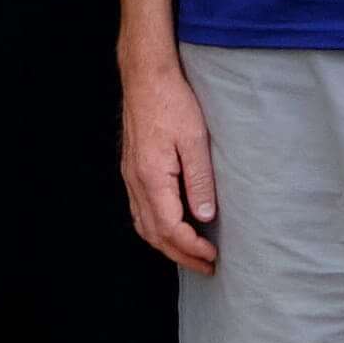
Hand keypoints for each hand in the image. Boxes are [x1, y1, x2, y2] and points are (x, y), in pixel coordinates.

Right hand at [121, 58, 222, 274]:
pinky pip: (139, 210)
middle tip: (206, 267)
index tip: (213, 256)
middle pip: (154, 234)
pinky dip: (155, 228)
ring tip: (190, 254)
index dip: (192, 248)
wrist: (146, 76)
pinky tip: (170, 227)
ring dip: (166, 245)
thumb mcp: (195, 140)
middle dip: (180, 255)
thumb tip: (204, 217)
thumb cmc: (173, 102)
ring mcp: (130, 176)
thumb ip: (199, 180)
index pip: (171, 228)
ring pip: (143, 225)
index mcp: (152, 178)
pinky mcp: (132, 169)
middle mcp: (136, 182)